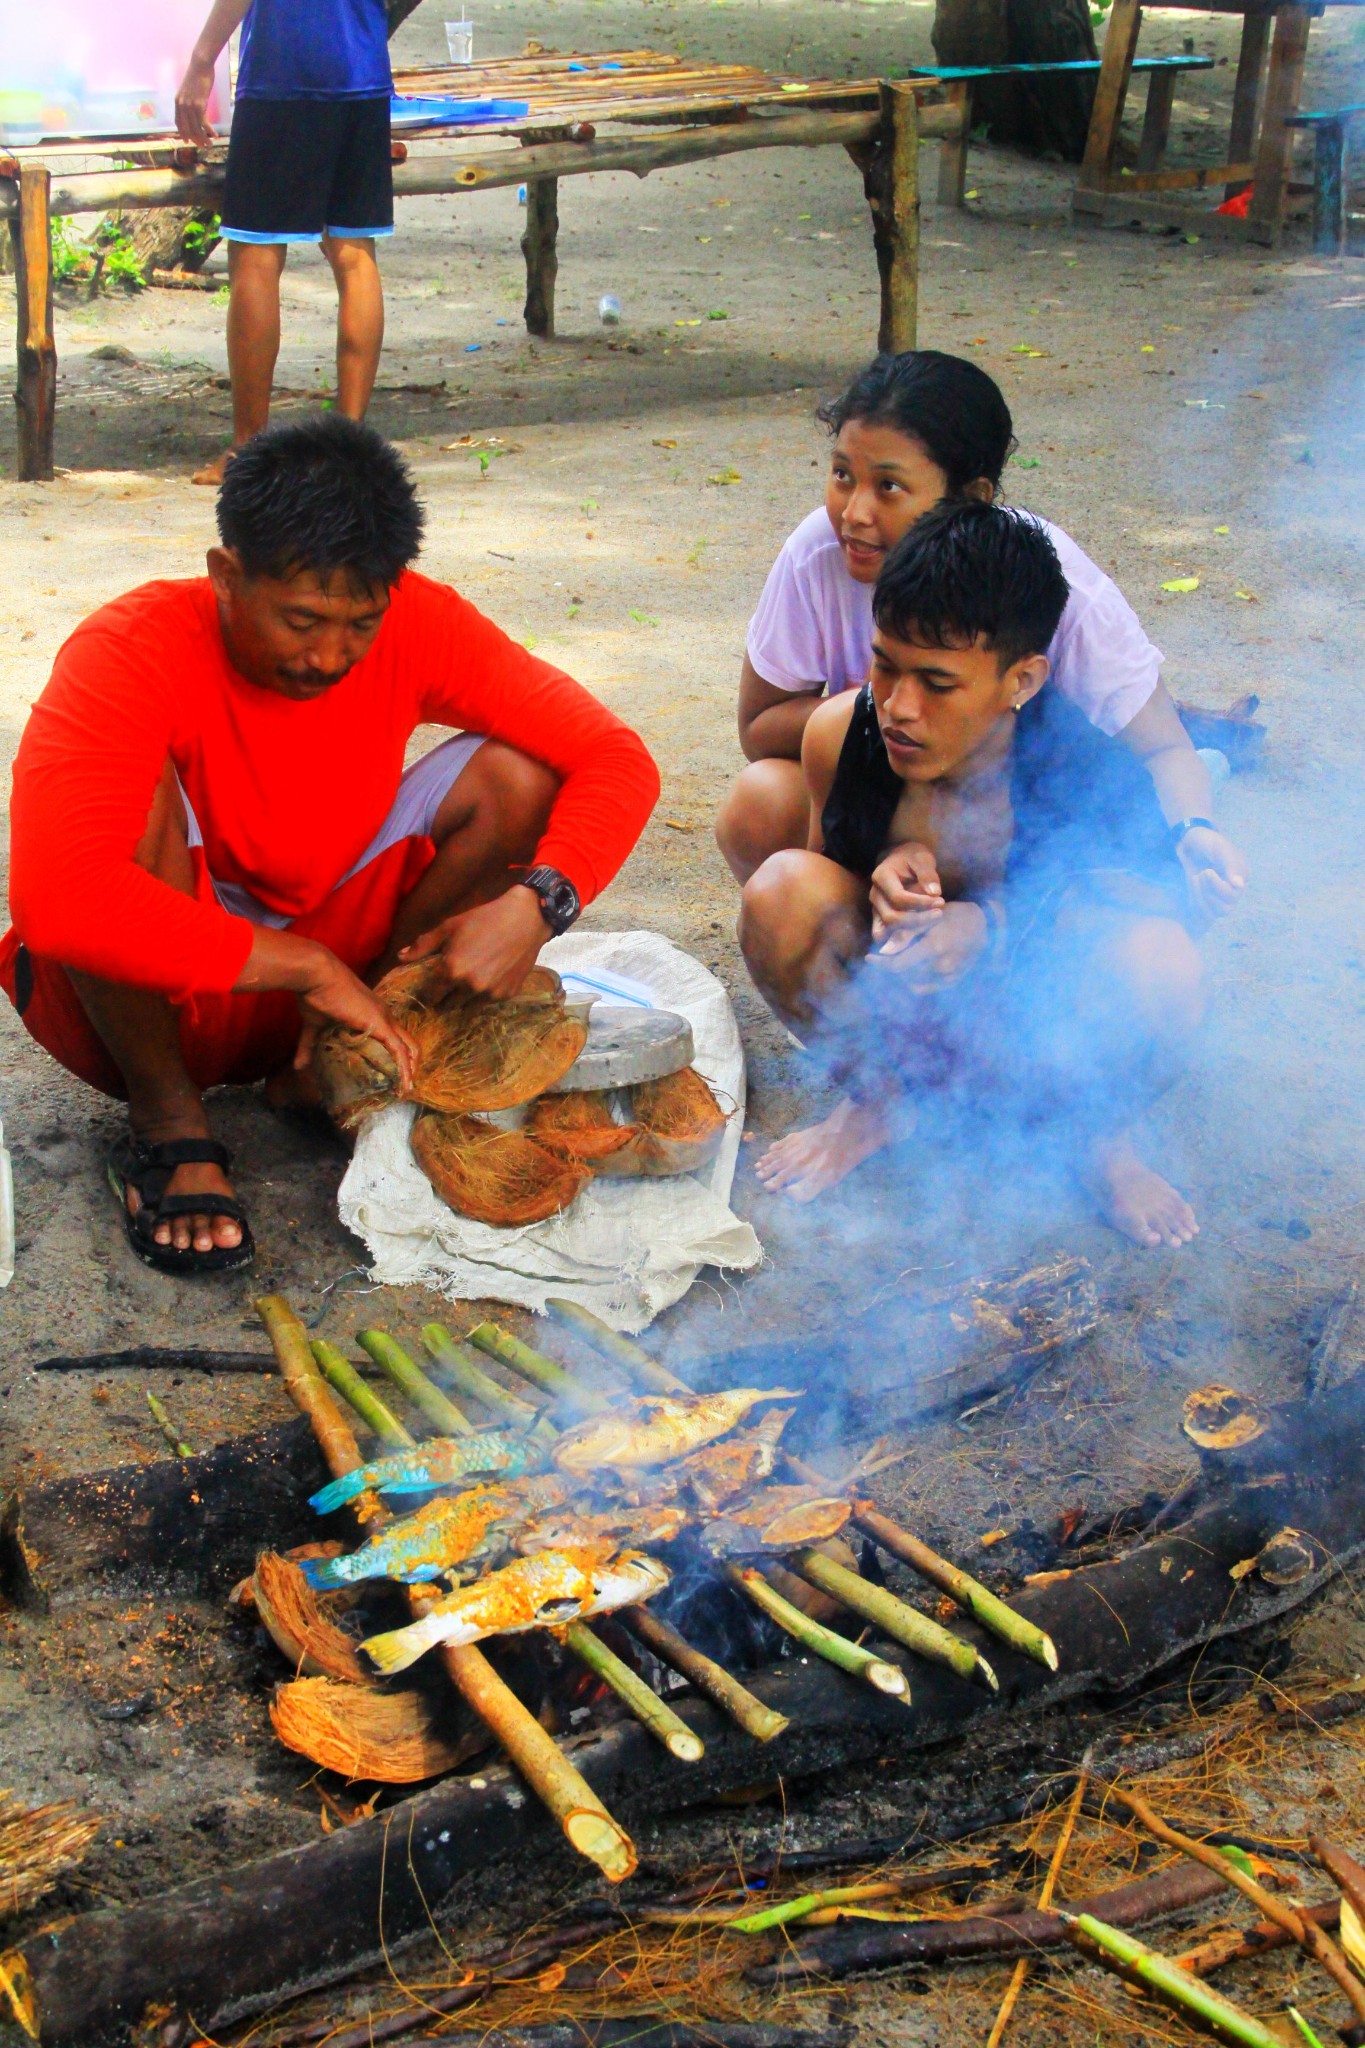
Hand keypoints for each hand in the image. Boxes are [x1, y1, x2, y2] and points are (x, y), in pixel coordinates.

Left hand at [175, 54, 216, 144]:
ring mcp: (190, 106)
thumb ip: (189, 101)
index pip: (179, 123)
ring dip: (203, 139)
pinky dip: (209, 131)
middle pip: (187, 128)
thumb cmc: (197, 75)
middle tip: (203, 146)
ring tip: (210, 144)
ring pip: (196, 128)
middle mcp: (182, 105)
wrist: (200, 65)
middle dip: (195, 140)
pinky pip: (203, 123)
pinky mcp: (199, 105)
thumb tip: (195, 110)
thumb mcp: (189, 90)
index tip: (189, 141)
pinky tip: (214, 135)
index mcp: (178, 102)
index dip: (184, 134)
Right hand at [292, 948, 416, 1091]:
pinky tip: (404, 1085)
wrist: (316, 975)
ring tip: (406, 1092)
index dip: (399, 1055)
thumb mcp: (314, 1025)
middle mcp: (384, 1015)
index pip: (395, 1036)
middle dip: (411, 1065)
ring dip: (410, 1071)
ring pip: (409, 1048)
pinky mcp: (381, 1024)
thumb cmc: (316, 994)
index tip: (396, 1077)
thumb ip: (309, 1046)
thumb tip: (298, 1066)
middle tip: (405, 1088)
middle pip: (409, 1043)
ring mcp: (385, 1019)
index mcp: (373, 1013)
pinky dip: (404, 1069)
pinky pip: (399, 1051)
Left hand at [400, 885, 550, 998]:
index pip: (431, 995)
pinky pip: (488, 1002)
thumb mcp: (449, 927)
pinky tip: (488, 979)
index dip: (429, 993)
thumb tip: (400, 958)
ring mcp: (490, 993)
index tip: (431, 989)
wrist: (525, 919)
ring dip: (464, 999)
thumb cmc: (484, 919)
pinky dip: (484, 996)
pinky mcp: (507, 995)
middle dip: (445, 998)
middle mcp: (469, 987)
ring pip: (468, 1007)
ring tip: (468, 984)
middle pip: (448, 1006)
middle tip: (448, 987)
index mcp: (451, 970)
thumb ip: (423, 945)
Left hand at [868, 900, 987, 987]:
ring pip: (914, 984)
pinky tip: (913, 969)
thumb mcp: (929, 917)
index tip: (870, 957)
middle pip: (903, 976)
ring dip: (902, 975)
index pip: (897, 965)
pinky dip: (916, 982)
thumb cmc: (954, 915)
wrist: (985, 925)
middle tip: (886, 954)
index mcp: (934, 947)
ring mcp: (950, 977)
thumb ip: (906, 934)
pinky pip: (928, 988)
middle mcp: (942, 967)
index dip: (880, 963)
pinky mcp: (954, 982)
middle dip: (891, 967)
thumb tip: (884, 951)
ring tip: (900, 959)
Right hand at [870, 841, 943, 941]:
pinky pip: (885, 935)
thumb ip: (927, 873)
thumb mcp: (922, 858)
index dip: (920, 903)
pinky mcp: (879, 918)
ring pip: (888, 930)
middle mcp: (875, 894)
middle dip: (918, 920)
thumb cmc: (913, 857)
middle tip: (940, 913)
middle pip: (892, 918)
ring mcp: (875, 908)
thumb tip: (934, 892)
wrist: (902, 860)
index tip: (941, 901)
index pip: (899, 898)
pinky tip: (920, 934)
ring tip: (933, 920)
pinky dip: (900, 940)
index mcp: (881, 876)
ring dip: (912, 931)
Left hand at [1177, 826, 1247, 919]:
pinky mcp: (1207, 901)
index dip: (1217, 887)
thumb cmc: (1208, 843)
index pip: (1233, 895)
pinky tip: (1192, 889)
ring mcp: (1221, 897)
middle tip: (1200, 874)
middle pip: (1225, 908)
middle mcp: (1234, 890)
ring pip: (1215, 914)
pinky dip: (1195, 904)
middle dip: (1207, 893)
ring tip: (1195, 880)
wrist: (1191, 844)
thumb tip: (1239, 885)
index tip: (1206, 871)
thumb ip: (1230, 865)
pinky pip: (1204, 915)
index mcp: (1241, 877)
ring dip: (1200, 899)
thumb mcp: (1219, 848)